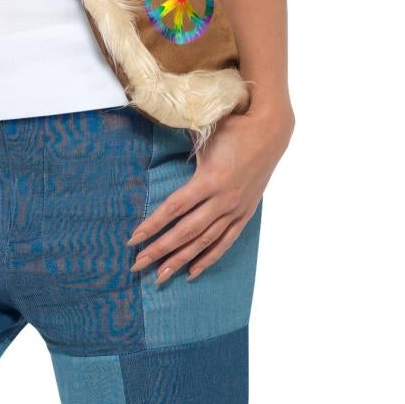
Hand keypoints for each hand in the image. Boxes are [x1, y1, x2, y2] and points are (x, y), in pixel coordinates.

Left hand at [127, 102, 294, 281]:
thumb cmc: (233, 127)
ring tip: (160, 276)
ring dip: (181, 260)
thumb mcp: (204, 132)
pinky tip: (192, 272)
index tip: (132, 239)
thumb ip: (178, 139)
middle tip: (137, 265)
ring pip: (204, 241)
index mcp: (210, 179)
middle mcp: (223, 199)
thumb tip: (149, 131)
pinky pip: (225, 241)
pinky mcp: (245, 213)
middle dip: (160, 249)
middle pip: (186, 231)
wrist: (272, 131)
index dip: (152, 224)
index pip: (174, 208)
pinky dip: (209, 258)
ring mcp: (236, 209)